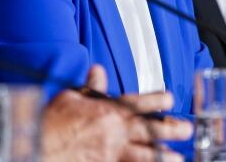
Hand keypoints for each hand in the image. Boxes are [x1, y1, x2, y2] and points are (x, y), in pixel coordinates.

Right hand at [42, 64, 191, 161]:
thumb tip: (98, 71)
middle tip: (187, 129)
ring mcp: (112, 152)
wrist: (38, 146)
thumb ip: (91, 88)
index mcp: (109, 110)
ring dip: (163, 155)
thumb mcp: (72, 97)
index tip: (171, 99)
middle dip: (171, 129)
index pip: (140, 102)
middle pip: (150, 129)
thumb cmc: (52, 121)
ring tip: (179, 157)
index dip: (158, 99)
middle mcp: (115, 131)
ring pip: (145, 154)